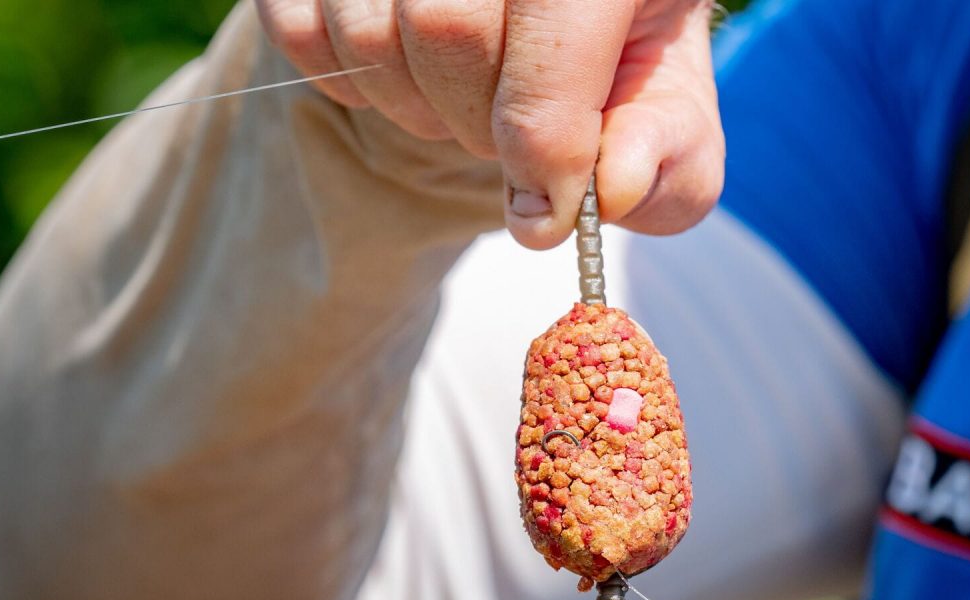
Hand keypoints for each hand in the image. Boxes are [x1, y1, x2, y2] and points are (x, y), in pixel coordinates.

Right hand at [254, 0, 723, 248]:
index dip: (545, 146)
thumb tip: (610, 187)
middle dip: (479, 125)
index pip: (553, 40)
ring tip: (462, 102)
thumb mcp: (668, 105)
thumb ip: (666, 157)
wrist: (565, 5)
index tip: (546, 209)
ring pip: (370, 32)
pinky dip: (348, 83)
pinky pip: (300, 30)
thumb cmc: (617, 53)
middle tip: (507, 136)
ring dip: (414, 107)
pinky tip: (406, 75)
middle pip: (448, 31)